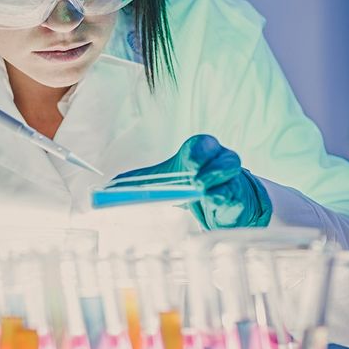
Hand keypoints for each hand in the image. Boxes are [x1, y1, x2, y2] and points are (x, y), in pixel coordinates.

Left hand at [115, 134, 271, 228]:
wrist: (217, 199)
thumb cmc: (189, 181)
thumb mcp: (164, 178)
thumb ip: (138, 182)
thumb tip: (108, 188)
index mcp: (202, 150)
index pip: (204, 144)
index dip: (199, 152)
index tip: (189, 162)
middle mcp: (222, 161)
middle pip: (226, 158)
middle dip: (212, 168)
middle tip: (196, 180)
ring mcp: (234, 180)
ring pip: (233, 178)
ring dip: (218, 185)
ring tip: (203, 192)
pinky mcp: (240, 199)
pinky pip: (237, 198)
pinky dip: (225, 201)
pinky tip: (214, 204)